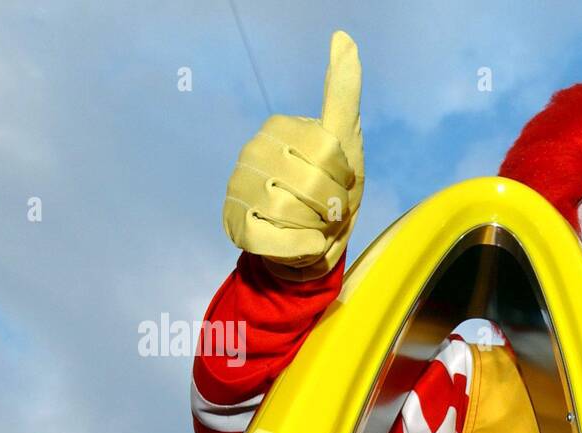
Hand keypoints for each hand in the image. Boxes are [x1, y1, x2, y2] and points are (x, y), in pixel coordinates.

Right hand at [222, 30, 363, 280]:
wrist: (314, 245)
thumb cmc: (333, 189)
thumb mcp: (345, 139)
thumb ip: (342, 92)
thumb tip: (344, 36)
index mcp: (279, 128)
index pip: (327, 151)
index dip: (344, 176)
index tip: (341, 181)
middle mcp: (252, 153)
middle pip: (311, 182)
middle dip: (333, 204)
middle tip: (328, 209)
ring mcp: (239, 189)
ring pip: (290, 211)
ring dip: (317, 226)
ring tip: (313, 224)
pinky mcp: (235, 226)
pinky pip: (276, 239)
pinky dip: (301, 247)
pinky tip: (304, 242)